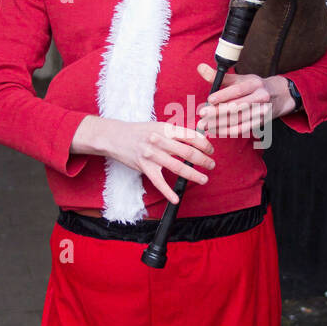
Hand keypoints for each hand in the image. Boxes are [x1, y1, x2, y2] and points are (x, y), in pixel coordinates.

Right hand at [71, 115, 214, 205]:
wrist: (115, 136)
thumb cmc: (140, 131)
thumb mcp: (159, 126)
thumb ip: (177, 133)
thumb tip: (199, 137)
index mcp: (165, 129)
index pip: (191, 136)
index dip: (204, 144)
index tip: (211, 150)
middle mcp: (159, 141)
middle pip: (187, 152)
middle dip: (203, 160)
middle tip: (211, 165)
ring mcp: (151, 155)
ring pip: (177, 167)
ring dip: (193, 175)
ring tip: (203, 179)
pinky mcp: (144, 167)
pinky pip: (158, 182)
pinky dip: (168, 192)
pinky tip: (176, 199)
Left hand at [194, 64, 292, 137]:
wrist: (278, 96)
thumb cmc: (254, 86)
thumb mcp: (240, 78)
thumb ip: (220, 76)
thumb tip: (200, 68)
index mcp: (254, 84)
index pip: (238, 90)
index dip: (224, 95)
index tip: (209, 99)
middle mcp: (260, 97)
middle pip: (237, 107)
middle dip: (218, 112)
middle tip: (202, 115)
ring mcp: (262, 111)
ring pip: (239, 120)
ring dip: (220, 124)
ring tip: (204, 125)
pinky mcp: (261, 122)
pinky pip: (242, 129)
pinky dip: (228, 131)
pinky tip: (216, 130)